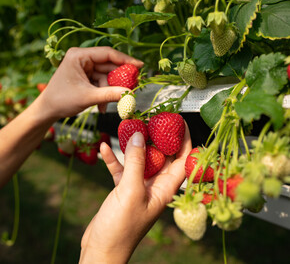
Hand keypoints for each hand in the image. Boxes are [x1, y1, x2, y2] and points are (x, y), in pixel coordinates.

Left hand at [38, 47, 142, 119]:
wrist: (48, 110)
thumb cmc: (62, 100)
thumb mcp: (88, 97)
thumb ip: (110, 95)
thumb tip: (130, 94)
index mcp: (79, 55)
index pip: (107, 53)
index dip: (125, 59)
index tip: (140, 66)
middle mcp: (83, 58)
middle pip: (108, 66)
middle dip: (117, 81)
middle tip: (130, 88)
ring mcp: (84, 68)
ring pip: (106, 77)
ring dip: (109, 92)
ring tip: (105, 106)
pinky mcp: (86, 77)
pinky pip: (101, 83)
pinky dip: (103, 95)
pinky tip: (101, 106)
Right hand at [79, 124, 191, 262]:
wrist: (101, 250)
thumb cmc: (121, 228)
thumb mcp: (131, 191)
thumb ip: (136, 162)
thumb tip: (140, 136)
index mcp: (165, 188)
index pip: (182, 159)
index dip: (184, 140)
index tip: (179, 121)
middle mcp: (155, 185)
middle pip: (160, 155)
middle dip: (157, 137)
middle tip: (151, 119)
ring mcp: (138, 186)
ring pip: (140, 159)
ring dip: (133, 145)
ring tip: (128, 127)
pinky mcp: (123, 188)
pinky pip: (121, 168)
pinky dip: (113, 159)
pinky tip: (104, 147)